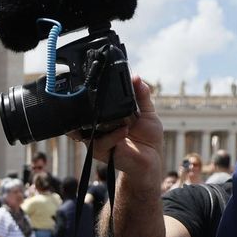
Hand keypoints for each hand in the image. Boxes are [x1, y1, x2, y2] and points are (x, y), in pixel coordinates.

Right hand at [73, 76, 162, 198]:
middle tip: (108, 97)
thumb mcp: (147, 111)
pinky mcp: (100, 151)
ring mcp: (96, 138)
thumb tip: (136, 76)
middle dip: (94, 104)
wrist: (151, 160)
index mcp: (107, 115)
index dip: (98, 92)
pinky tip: (124, 130)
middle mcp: (98, 125)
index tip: (105, 82)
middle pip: (85, 111)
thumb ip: (142, 94)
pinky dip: (113, 135)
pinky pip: (100, 142)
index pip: (96, 101)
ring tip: (124, 120)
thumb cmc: (148, 137)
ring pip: (88, 125)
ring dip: (105, 120)